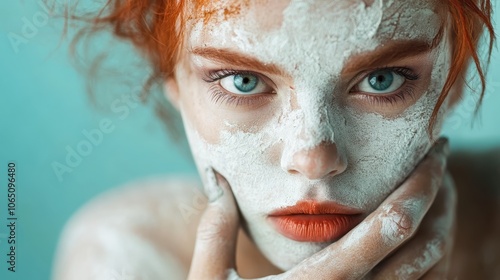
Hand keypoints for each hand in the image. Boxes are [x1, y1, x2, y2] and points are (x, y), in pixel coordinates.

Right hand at [188, 138, 453, 279]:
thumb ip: (215, 229)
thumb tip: (217, 177)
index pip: (385, 230)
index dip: (417, 188)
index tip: (432, 151)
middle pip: (420, 248)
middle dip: (438, 198)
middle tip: (441, 159)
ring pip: (425, 274)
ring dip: (438, 227)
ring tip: (436, 191)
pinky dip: (422, 259)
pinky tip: (411, 234)